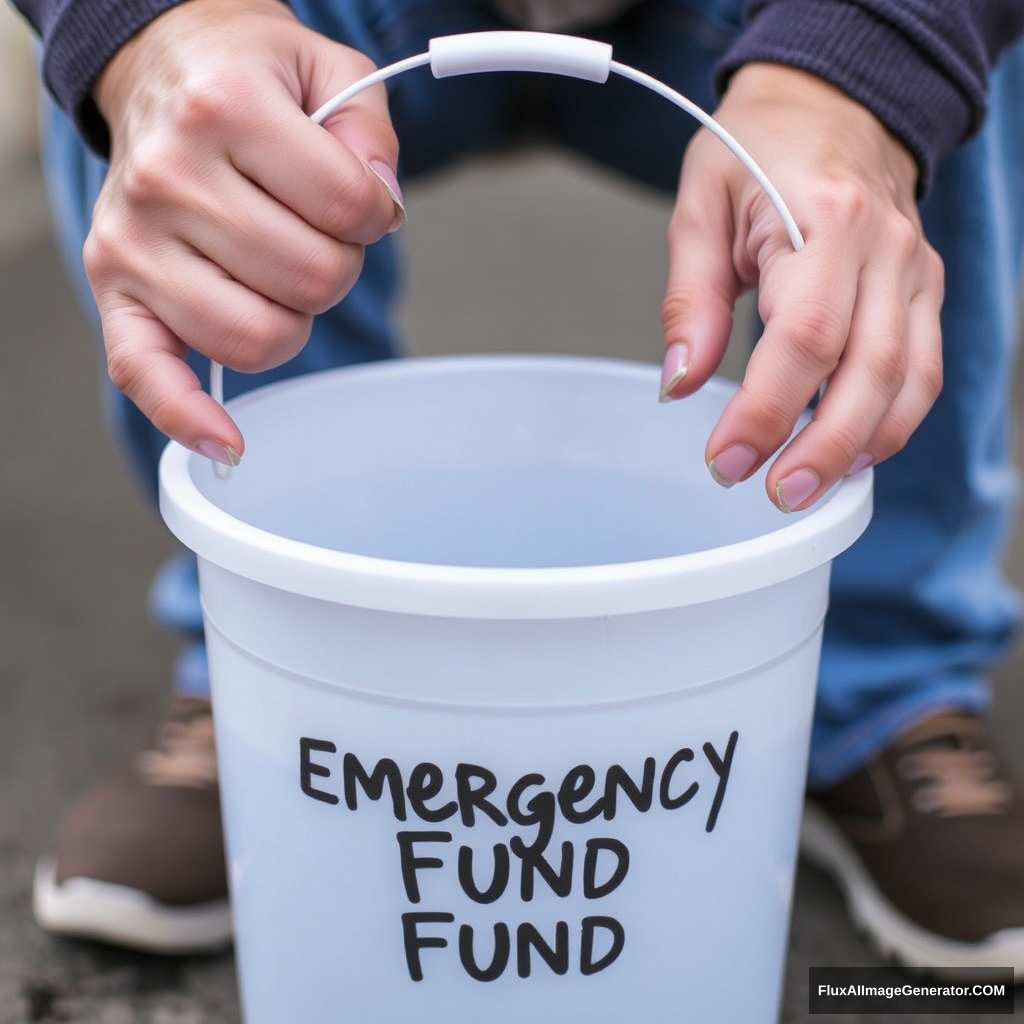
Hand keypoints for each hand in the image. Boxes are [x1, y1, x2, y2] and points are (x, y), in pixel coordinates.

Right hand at [86, 0, 403, 463]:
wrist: (164, 69)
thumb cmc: (250, 81)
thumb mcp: (329, 71)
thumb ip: (372, 134)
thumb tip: (382, 208)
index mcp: (229, 108)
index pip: (349, 208)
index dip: (376, 213)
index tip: (358, 199)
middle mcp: (170, 175)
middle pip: (310, 280)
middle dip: (336, 265)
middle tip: (312, 231)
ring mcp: (135, 239)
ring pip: (257, 336)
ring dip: (292, 318)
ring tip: (275, 272)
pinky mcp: (114, 288)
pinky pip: (145, 374)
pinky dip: (187, 419)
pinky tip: (227, 443)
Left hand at [660, 64, 943, 510]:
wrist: (833, 105)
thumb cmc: (759, 150)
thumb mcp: (699, 208)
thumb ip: (690, 299)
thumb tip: (680, 382)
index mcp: (822, 218)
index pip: (803, 337)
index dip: (765, 412)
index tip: (725, 459)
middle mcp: (882, 248)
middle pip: (867, 372)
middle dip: (819, 448)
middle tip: (774, 494)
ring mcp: (914, 271)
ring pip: (908, 381)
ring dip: (860, 448)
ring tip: (807, 488)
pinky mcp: (925, 292)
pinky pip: (923, 370)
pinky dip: (890, 422)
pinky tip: (851, 453)